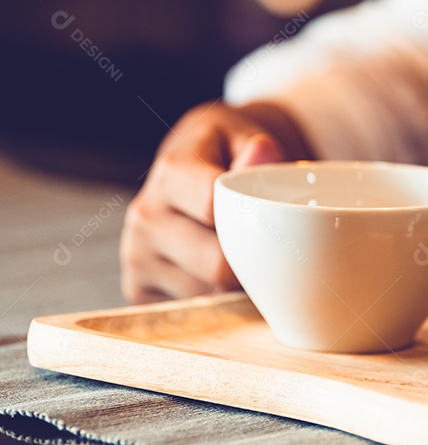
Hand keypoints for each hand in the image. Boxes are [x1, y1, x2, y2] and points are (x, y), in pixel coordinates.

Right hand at [120, 101, 310, 303]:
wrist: (187, 169)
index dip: (254, 221)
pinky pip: (192, 309)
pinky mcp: (138, 288)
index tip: (274, 218)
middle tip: (272, 249)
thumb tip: (264, 152)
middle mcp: (145, 217)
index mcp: (171, 173)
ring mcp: (137, 257)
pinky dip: (217, 298)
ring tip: (246, 257)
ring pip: (209, 293)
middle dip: (251, 261)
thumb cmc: (226, 152)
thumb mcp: (242, 135)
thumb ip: (258, 148)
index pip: (217, 209)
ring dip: (236, 284)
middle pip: (218, 264)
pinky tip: (223, 276)